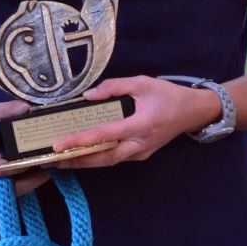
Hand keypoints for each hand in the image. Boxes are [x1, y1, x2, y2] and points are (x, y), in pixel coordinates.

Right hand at [0, 100, 47, 195]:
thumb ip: (3, 110)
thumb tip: (27, 108)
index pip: (0, 169)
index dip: (21, 168)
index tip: (39, 159)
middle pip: (10, 187)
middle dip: (32, 180)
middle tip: (50, 167)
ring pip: (9, 192)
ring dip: (29, 184)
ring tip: (46, 170)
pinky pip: (6, 191)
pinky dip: (21, 185)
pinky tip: (32, 173)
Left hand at [47, 75, 219, 168]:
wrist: (194, 112)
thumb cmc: (169, 95)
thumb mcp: (142, 83)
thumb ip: (114, 87)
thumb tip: (88, 96)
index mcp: (140, 125)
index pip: (103, 136)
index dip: (79, 141)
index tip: (59, 145)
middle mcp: (139, 144)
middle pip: (103, 159)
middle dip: (76, 161)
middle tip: (52, 160)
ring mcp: (141, 152)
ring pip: (109, 161)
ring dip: (85, 163)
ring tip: (62, 160)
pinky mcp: (141, 153)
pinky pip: (116, 158)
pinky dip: (98, 158)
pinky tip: (83, 155)